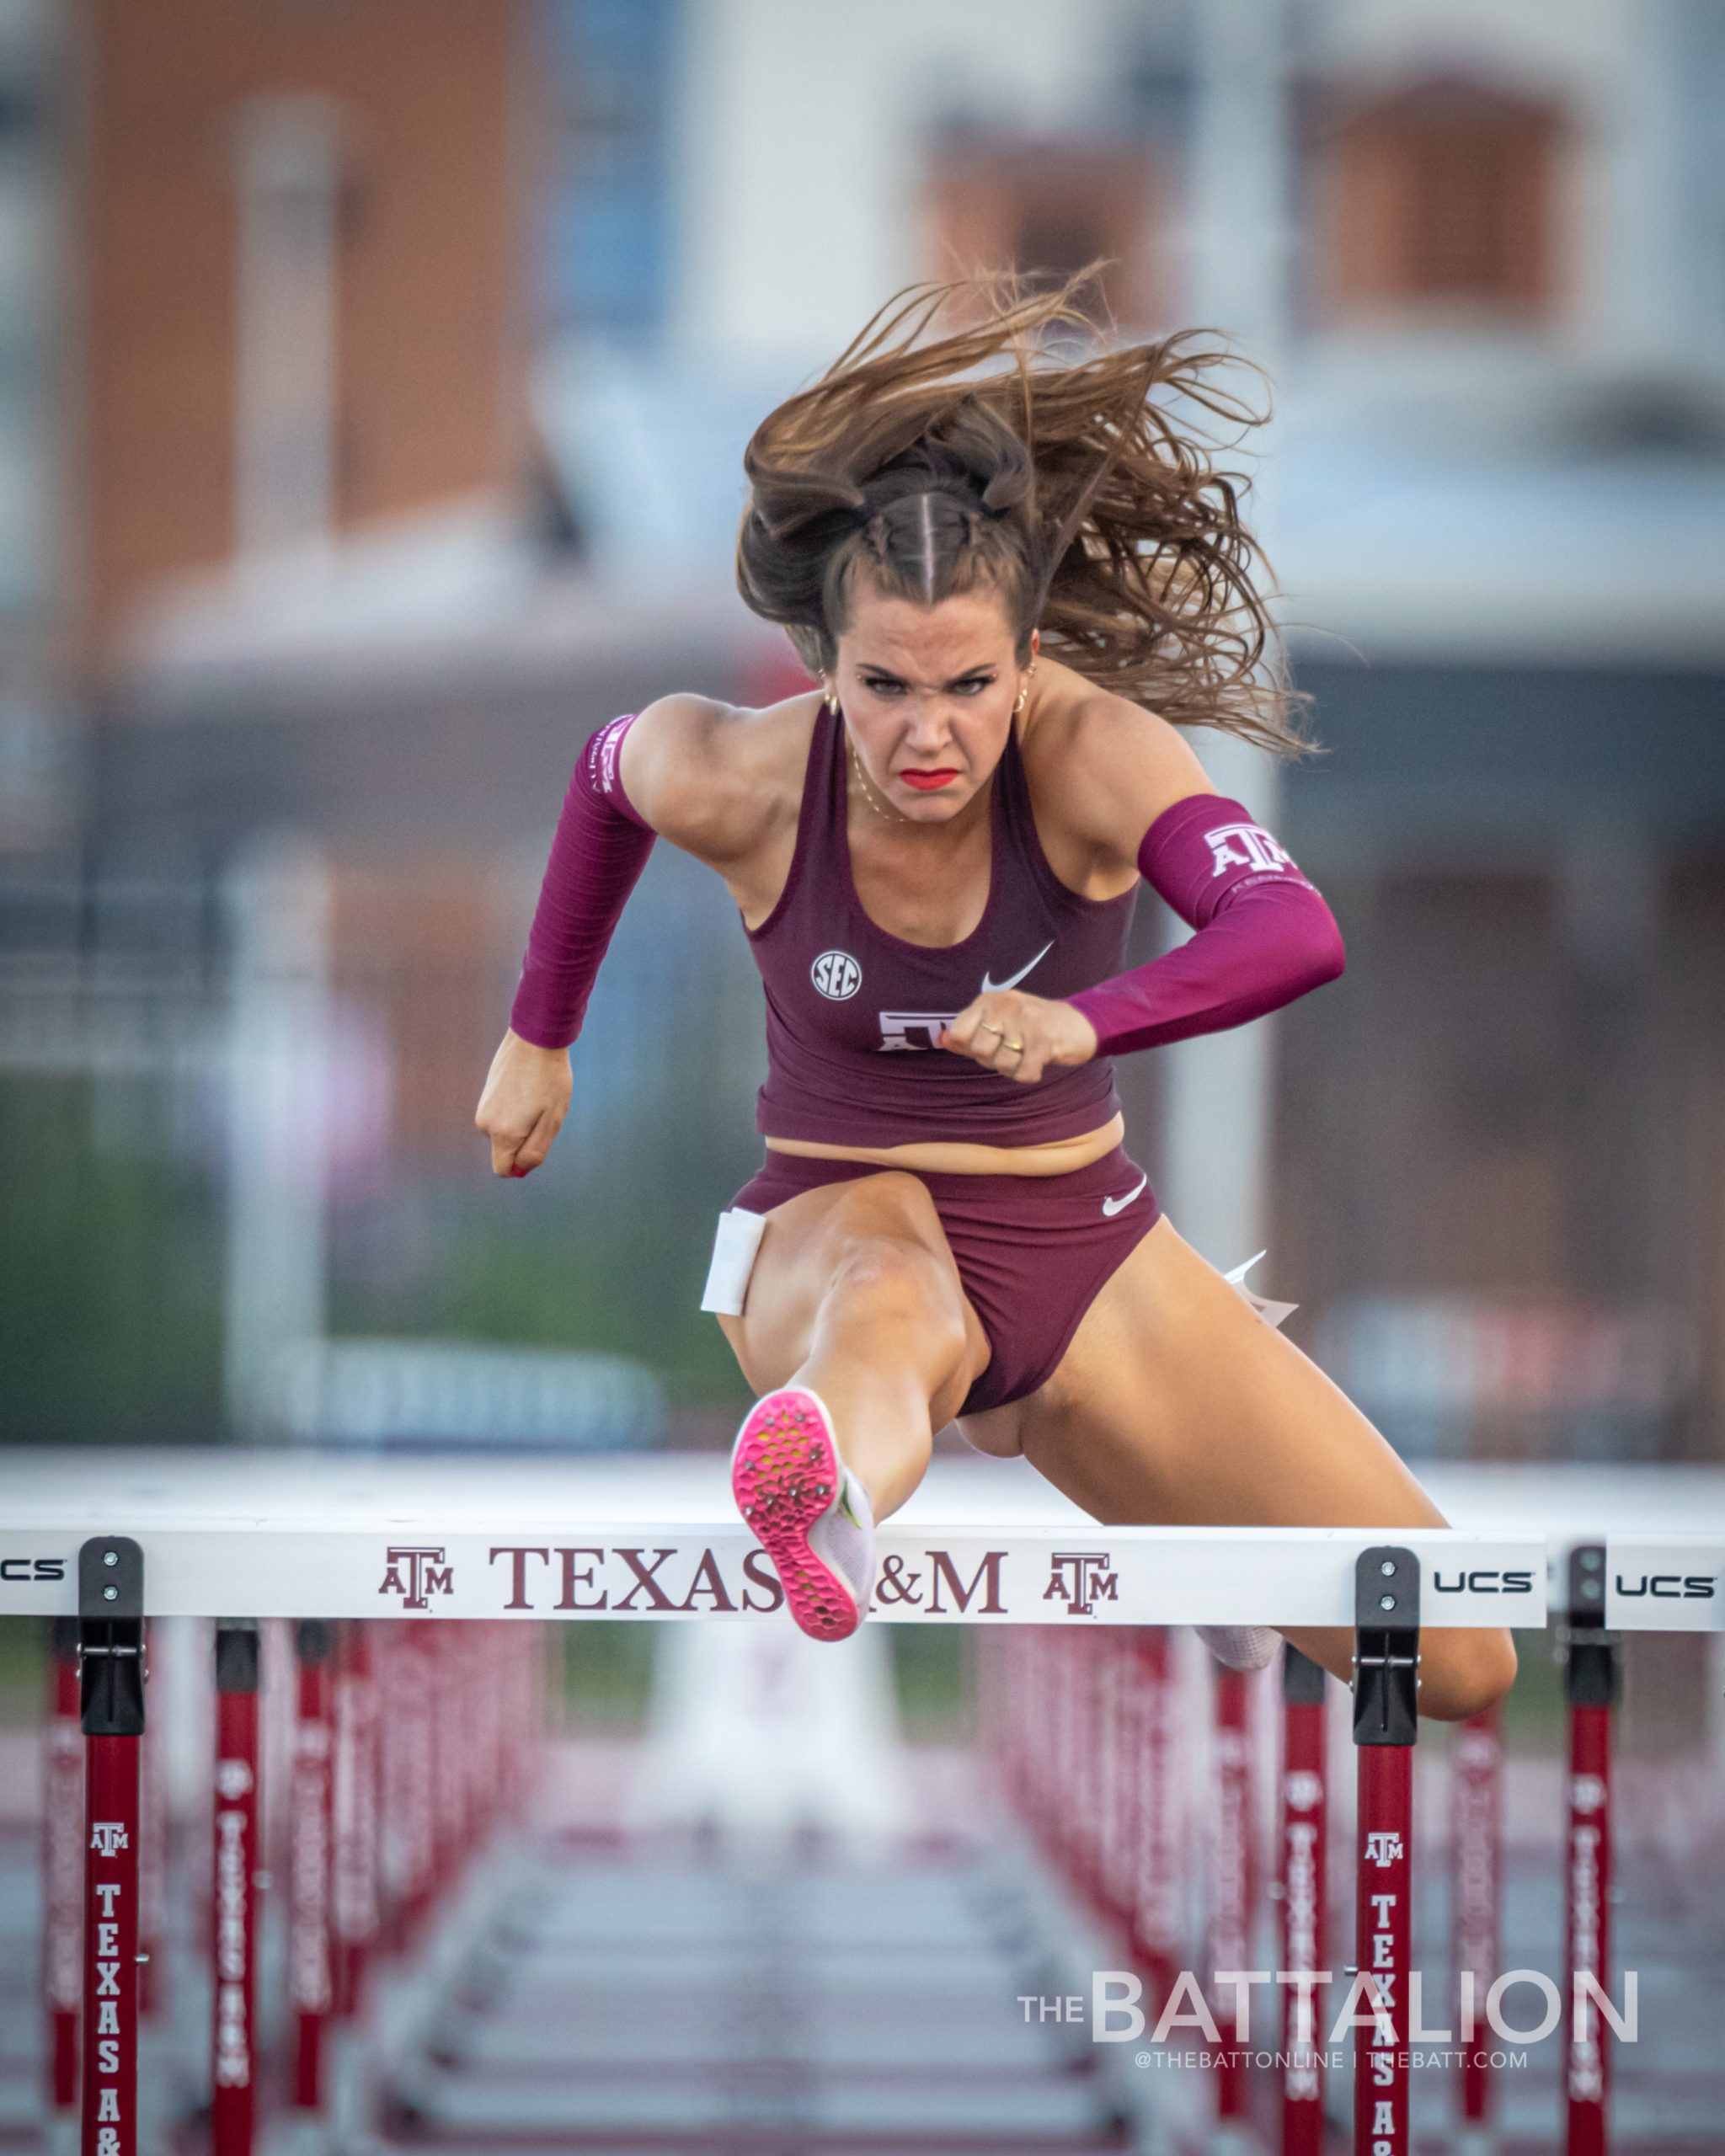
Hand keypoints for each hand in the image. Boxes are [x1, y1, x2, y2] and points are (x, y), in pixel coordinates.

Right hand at [474, 1030, 572, 1176]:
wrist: (535, 1038)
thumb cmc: (549, 1080)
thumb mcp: (552, 1120)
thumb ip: (535, 1150)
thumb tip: (519, 1170)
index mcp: (502, 1133)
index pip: (503, 1169)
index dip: (522, 1164)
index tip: (539, 1141)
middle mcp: (485, 1123)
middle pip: (506, 1149)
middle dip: (525, 1140)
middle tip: (544, 1113)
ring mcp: (483, 1106)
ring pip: (505, 1130)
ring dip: (522, 1122)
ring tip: (538, 1096)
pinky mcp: (486, 1093)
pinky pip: (502, 1114)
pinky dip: (516, 1108)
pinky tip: (529, 1086)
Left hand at [940, 993, 1098, 1084]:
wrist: (1082, 1024)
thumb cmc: (1034, 1027)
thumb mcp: (998, 1024)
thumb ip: (969, 1034)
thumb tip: (940, 1040)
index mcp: (989, 1000)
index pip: (958, 1032)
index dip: (970, 1047)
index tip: (991, 1043)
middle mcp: (1005, 1005)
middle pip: (979, 1051)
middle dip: (994, 1060)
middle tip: (1015, 1049)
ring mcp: (1025, 1020)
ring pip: (1001, 1064)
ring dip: (1014, 1067)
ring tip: (1028, 1053)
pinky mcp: (1044, 1038)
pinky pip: (1023, 1073)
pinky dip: (1030, 1075)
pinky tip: (1039, 1062)